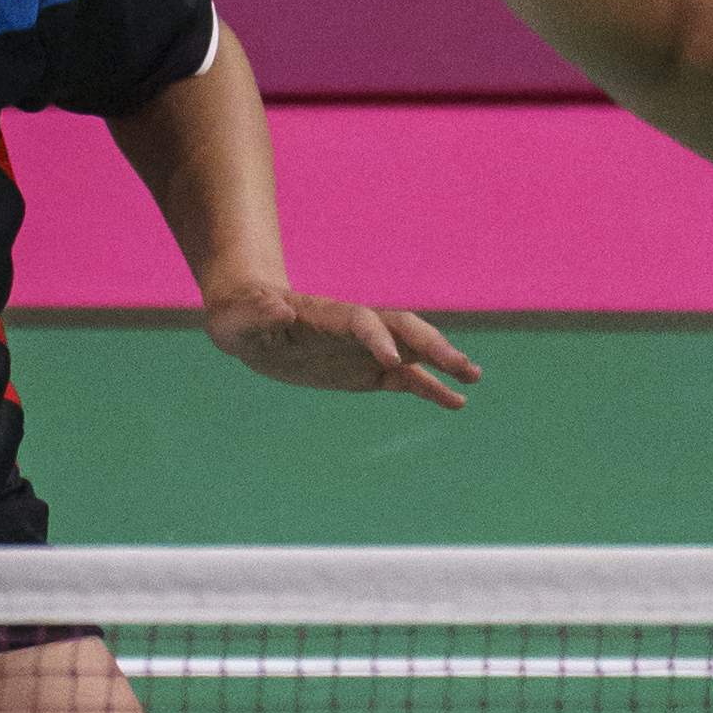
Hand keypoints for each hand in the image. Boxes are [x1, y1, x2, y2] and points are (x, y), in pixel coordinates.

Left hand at [201, 289, 480, 408]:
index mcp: (326, 315)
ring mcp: (365, 349)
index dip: (378, 337)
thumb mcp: (237, 317)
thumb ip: (257, 313)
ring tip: (474, 378)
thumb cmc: (240, 315)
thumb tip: (278, 310)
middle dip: (432, 345)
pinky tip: (456, 402)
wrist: (250, 321)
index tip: (393, 361)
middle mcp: (355, 330)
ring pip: (413, 351)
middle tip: (463, 367)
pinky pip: (405, 379)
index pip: (361, 321)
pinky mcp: (366, 371)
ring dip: (443, 362)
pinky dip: (430, 389)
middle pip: (402, 329)